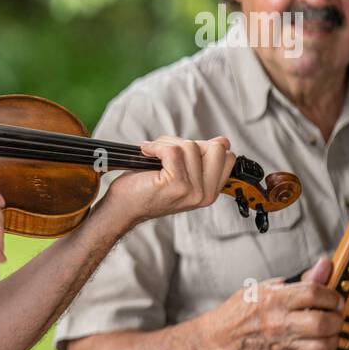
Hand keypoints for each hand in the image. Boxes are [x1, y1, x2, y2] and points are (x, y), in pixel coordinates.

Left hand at [102, 135, 234, 226]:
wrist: (121, 208)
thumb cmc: (145, 188)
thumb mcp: (181, 173)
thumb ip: (201, 158)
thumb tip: (222, 141)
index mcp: (210, 191)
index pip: (227, 156)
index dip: (203, 147)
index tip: (180, 155)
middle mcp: (205, 194)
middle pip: (215, 148)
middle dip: (187, 143)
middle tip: (166, 153)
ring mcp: (192, 191)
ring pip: (190, 146)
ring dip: (166, 144)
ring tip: (152, 156)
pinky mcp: (176, 184)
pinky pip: (172, 150)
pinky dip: (156, 147)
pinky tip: (146, 153)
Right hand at [220, 257, 343, 349]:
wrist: (222, 339)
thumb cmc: (242, 312)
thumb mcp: (266, 288)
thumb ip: (300, 280)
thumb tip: (324, 266)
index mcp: (273, 301)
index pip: (314, 294)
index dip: (331, 295)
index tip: (333, 299)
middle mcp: (278, 324)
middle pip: (321, 322)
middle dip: (335, 318)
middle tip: (333, 316)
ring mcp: (282, 347)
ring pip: (323, 347)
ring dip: (332, 339)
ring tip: (327, 334)